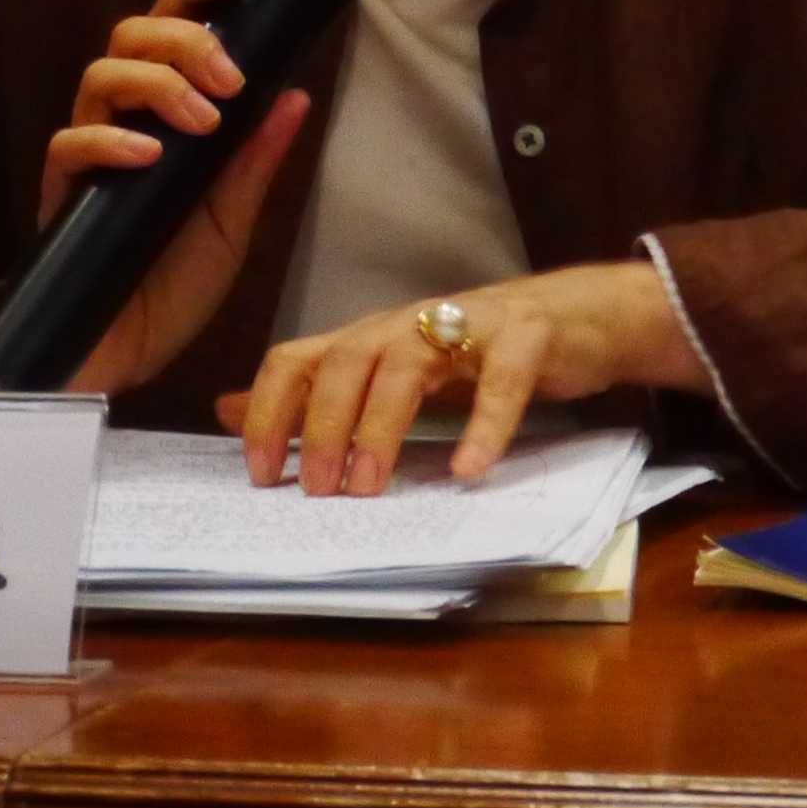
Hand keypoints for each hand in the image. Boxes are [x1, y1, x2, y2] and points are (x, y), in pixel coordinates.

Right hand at [0, 0, 313, 396]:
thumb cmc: (171, 289)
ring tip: (200, 122)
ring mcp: (86, 156)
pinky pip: (69, 144)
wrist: (122, 356)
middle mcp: (121, 124)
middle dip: (183, 38)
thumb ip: (255, 160)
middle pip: (128, 35)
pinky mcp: (61, 196)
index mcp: (164, 118)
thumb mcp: (231, 223)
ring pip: (99, 76)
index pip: (167, 31)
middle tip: (229, 79)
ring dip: (157, 84)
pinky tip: (147, 156)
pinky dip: (111, 140)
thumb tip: (297, 93)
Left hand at [228, 259, 699, 494]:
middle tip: (316, 490)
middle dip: (322, 425)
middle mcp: (411, 323)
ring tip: (368, 485)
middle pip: (347, 360)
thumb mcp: (390, 372)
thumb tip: (227, 411)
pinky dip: (484, 424)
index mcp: (373, 337)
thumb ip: (316, 392)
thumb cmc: (478, 352)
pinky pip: (501, 379)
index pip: (299, 358)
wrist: (579, 317)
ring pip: (409, 363)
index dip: (270, 411)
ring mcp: (470, 324)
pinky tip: (469, 468)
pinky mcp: (528, 336)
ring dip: (381, 427)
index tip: (260, 473)